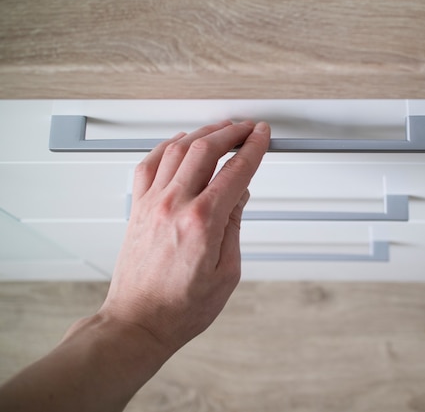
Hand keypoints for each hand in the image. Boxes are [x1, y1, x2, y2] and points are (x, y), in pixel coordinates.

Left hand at [98, 120, 269, 352]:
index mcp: (202, 222)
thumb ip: (234, 227)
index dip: (253, 148)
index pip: (236, 171)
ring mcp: (152, 204)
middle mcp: (174, 205)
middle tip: (247, 128)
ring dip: (202, 133)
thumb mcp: (227, 272)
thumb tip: (239, 196)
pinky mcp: (138, 208)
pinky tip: (178, 142)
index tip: (262, 136)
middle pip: (205, 149)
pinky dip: (167, 146)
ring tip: (220, 129)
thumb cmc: (180, 307)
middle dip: (231, 132)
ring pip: (177, 149)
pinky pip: (149, 164)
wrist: (139, 321)